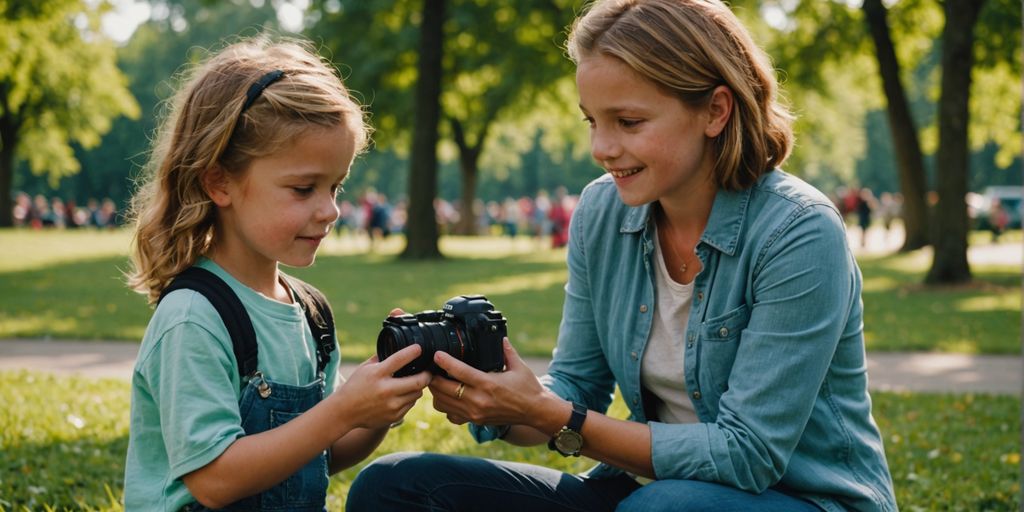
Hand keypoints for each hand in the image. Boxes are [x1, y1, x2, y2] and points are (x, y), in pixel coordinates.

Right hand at [334, 344, 430, 429]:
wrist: (344, 412)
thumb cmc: (355, 386)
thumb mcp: (364, 368)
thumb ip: (381, 358)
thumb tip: (396, 346)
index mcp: (377, 374)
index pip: (399, 359)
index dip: (412, 352)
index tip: (419, 348)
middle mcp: (386, 390)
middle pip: (418, 381)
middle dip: (427, 375)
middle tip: (428, 371)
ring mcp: (391, 405)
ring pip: (417, 394)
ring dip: (418, 387)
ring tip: (414, 382)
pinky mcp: (394, 416)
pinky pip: (410, 404)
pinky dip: (410, 398)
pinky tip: (403, 394)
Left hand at [428, 338, 552, 428]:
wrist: (536, 412)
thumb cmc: (529, 388)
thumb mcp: (519, 366)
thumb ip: (507, 351)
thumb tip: (500, 337)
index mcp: (489, 384)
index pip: (460, 372)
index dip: (445, 362)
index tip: (436, 354)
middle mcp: (479, 400)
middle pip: (445, 389)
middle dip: (434, 377)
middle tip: (430, 368)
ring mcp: (475, 413)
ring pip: (443, 404)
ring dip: (436, 392)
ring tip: (437, 381)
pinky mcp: (475, 421)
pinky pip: (451, 416)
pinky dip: (445, 406)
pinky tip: (448, 397)